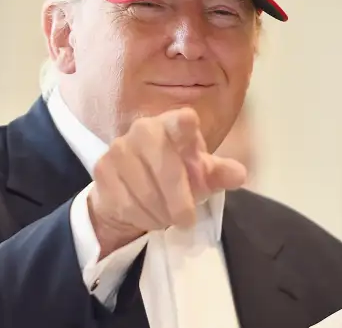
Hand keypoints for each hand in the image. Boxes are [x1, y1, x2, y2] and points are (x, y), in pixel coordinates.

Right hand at [88, 107, 246, 256]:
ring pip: (144, 189)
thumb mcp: (201, 177)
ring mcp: (119, 148)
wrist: (132, 193)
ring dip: (161, 212)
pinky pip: (126, 202)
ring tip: (167, 216)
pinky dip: (142, 217)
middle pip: (165, 165)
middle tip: (187, 219)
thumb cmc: (175, 178)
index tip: (191, 129)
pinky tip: (148, 215)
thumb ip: (219, 174)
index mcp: (173, 125)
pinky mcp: (102, 170)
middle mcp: (144, 129)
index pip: (181, 121)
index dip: (185, 126)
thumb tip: (239, 174)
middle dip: (178, 198)